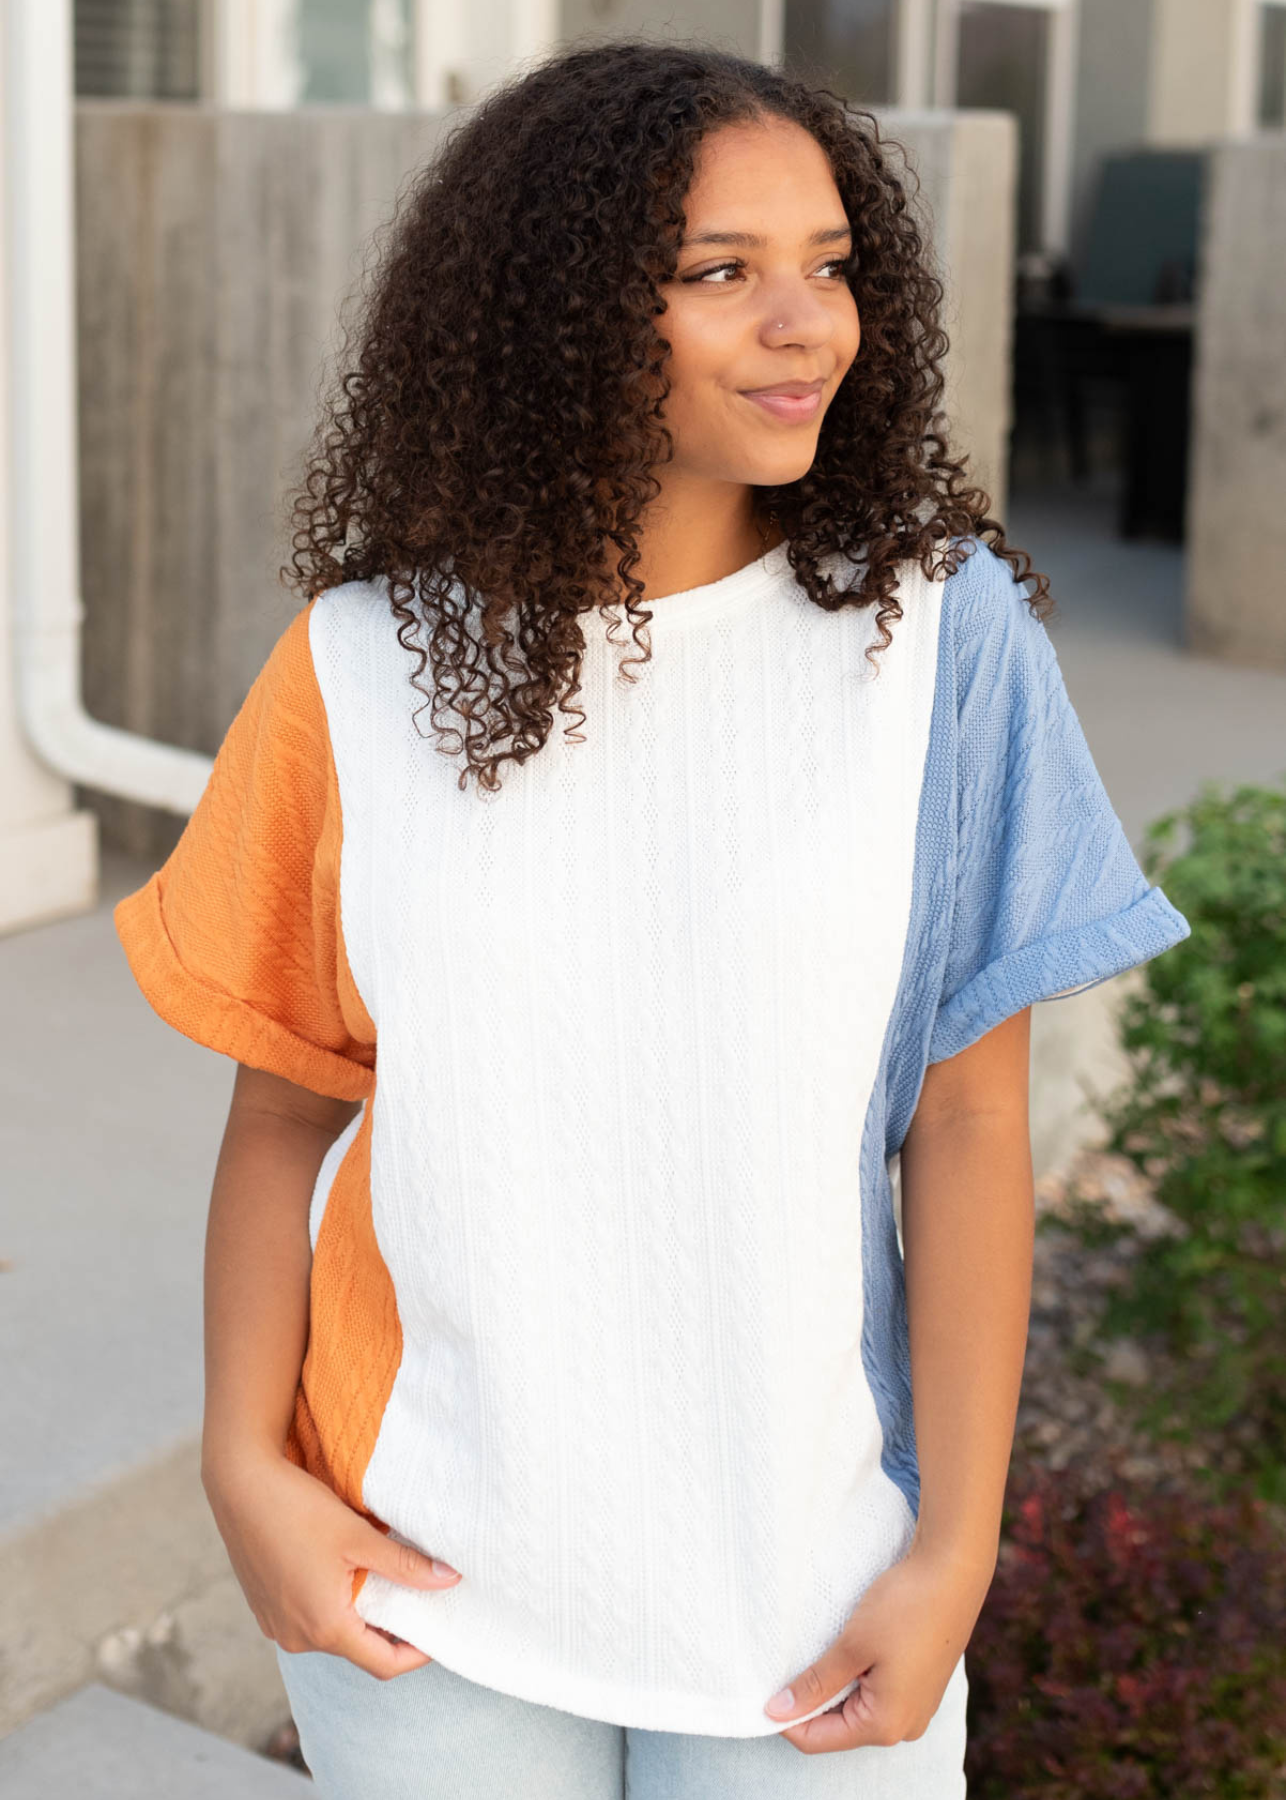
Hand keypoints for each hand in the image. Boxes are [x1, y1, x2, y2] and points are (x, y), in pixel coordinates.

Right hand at [202, 1444, 462, 1678]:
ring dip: (360, 1615)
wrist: (240, 1486)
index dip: (416, 1654)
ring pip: (333, 1633)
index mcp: (324, 1628)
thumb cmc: (298, 1510)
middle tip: (417, 1598)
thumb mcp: (359, 1537)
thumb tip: (449, 1579)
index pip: (383, 1664)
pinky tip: (344, 1572)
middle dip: (390, 1629)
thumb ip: (405, 1565)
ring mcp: (277, 1626)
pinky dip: (333, 1605)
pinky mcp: (266, 1609)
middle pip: (358, 1648)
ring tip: (383, 1579)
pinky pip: (309, 1619)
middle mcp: (297, 1638)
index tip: (438, 1631)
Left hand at [762, 1542, 991, 1753]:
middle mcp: (904, 1727)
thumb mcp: (852, 1645)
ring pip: (856, 1710)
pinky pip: (876, 1696)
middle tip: (786, 1666)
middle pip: (837, 1728)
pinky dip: (855, 1679)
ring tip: (817, 1654)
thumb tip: (777, 1712)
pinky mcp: (919, 1688)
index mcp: (886, 1725)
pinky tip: (845, 1651)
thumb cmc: (905, 1607)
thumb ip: (816, 1684)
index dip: (786, 1718)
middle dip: (809, 1702)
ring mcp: (915, 1709)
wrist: (953, 1573)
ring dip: (833, 1687)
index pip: (818, 1739)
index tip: (763, 1690)